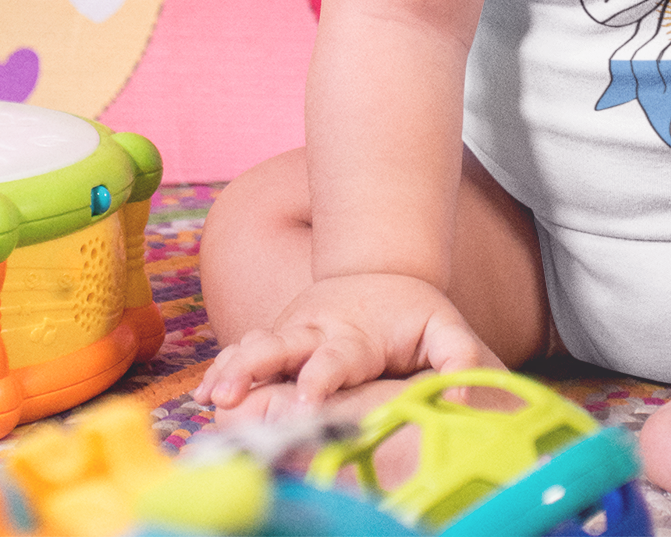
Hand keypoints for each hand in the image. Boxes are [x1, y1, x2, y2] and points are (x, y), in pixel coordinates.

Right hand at [194, 273, 499, 409]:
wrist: (380, 271)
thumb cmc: (413, 313)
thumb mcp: (445, 328)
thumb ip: (460, 356)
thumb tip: (466, 390)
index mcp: (356, 334)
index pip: (335, 357)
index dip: (320, 377)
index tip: (305, 399)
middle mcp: (316, 330)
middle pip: (280, 346)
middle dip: (254, 369)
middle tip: (230, 394)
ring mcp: (291, 331)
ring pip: (254, 345)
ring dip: (229, 369)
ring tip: (209, 396)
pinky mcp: (276, 337)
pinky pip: (242, 351)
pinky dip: (221, 369)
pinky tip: (203, 394)